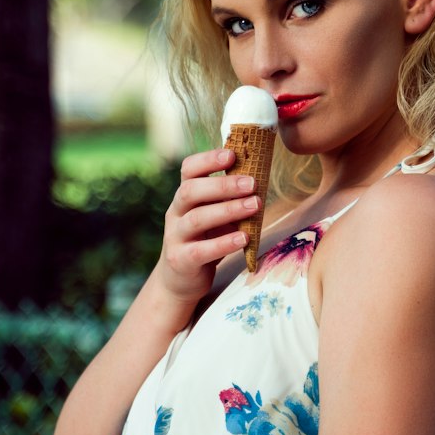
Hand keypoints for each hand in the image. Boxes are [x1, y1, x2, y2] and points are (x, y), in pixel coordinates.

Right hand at [157, 147, 257, 305]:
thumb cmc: (205, 239)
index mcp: (185, 196)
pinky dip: (223, 243)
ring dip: (228, 210)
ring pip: (197, 219)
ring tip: (255, 206)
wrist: (181, 279)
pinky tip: (244, 238)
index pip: (188, 169)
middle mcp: (176, 212)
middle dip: (223, 185)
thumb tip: (259, 175)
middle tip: (252, 183)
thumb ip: (228, 199)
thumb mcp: (214, 215)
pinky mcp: (180, 260)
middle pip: (191, 191)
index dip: (208, 159)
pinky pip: (201, 250)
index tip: (232, 154)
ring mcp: (175, 236)